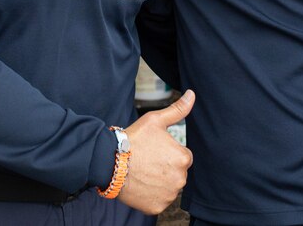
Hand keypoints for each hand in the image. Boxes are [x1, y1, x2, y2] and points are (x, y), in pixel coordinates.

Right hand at [117, 90, 194, 214]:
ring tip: (142, 172)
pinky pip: (159, 200)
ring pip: (168, 186)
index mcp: (183, 158)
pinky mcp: (157, 207)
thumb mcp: (155, 120)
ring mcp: (169, 195)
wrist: (110, 162)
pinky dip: (152, 195)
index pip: (183, 156)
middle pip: (177, 172)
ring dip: (159, 181)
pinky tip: (141, 184)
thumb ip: (177, 110)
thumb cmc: (133, 139)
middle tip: (147, 160)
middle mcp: (180, 179)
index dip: (168, 152)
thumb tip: (192, 94)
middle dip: (165, 167)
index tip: (154, 150)